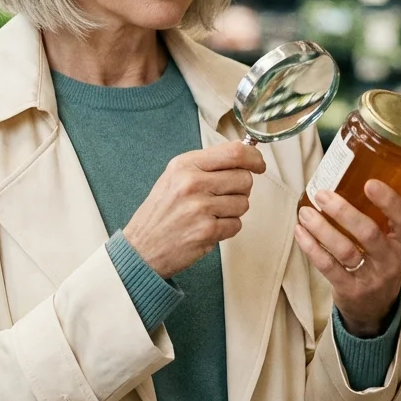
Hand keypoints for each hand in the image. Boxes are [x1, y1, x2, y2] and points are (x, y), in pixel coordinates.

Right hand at [122, 142, 267, 278]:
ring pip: (244, 203)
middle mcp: (191, 182)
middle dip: (240, 189)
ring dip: (232, 211)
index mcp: (184, 165)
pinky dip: (227, 228)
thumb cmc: (160, 213)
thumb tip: (244, 155)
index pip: (234, 152)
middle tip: (221, 197)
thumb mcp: (174, 177)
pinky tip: (208, 228)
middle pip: (244, 178)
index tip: (258, 164)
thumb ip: (206, 165)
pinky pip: (237, 224)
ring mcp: (200, 207)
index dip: (254, 157)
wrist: (141, 248)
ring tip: (209, 214)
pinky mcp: (207, 230)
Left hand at [294, 181, 400, 336]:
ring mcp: (371, 277)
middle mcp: (391, 259)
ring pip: (345, 250)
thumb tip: (347, 171)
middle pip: (369, 234)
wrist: (375, 305)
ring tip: (305, 212)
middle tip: (322, 195)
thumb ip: (377, 213)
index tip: (369, 183)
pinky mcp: (350, 290)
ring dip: (321, 229)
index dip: (388, 200)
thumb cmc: (377, 259)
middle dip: (344, 212)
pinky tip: (300, 231)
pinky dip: (311, 247)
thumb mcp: (389, 239)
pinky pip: (328, 267)